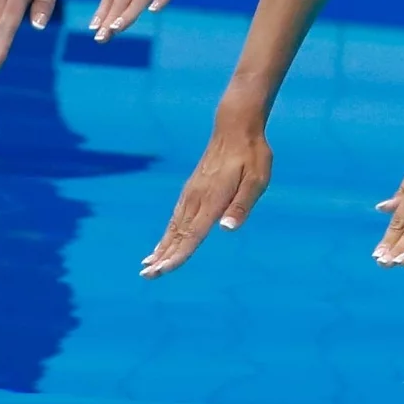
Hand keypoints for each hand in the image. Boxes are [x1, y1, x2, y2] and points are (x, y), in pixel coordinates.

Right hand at [140, 120, 272, 276]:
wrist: (235, 126)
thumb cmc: (252, 154)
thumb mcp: (257, 179)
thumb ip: (242, 204)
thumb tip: (226, 229)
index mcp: (213, 199)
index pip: (192, 234)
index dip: (178, 255)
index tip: (162, 271)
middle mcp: (197, 198)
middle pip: (178, 234)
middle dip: (162, 256)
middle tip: (147, 276)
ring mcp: (192, 192)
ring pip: (174, 226)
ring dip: (161, 246)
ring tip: (148, 265)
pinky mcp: (192, 188)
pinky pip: (176, 216)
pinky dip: (168, 232)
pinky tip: (163, 242)